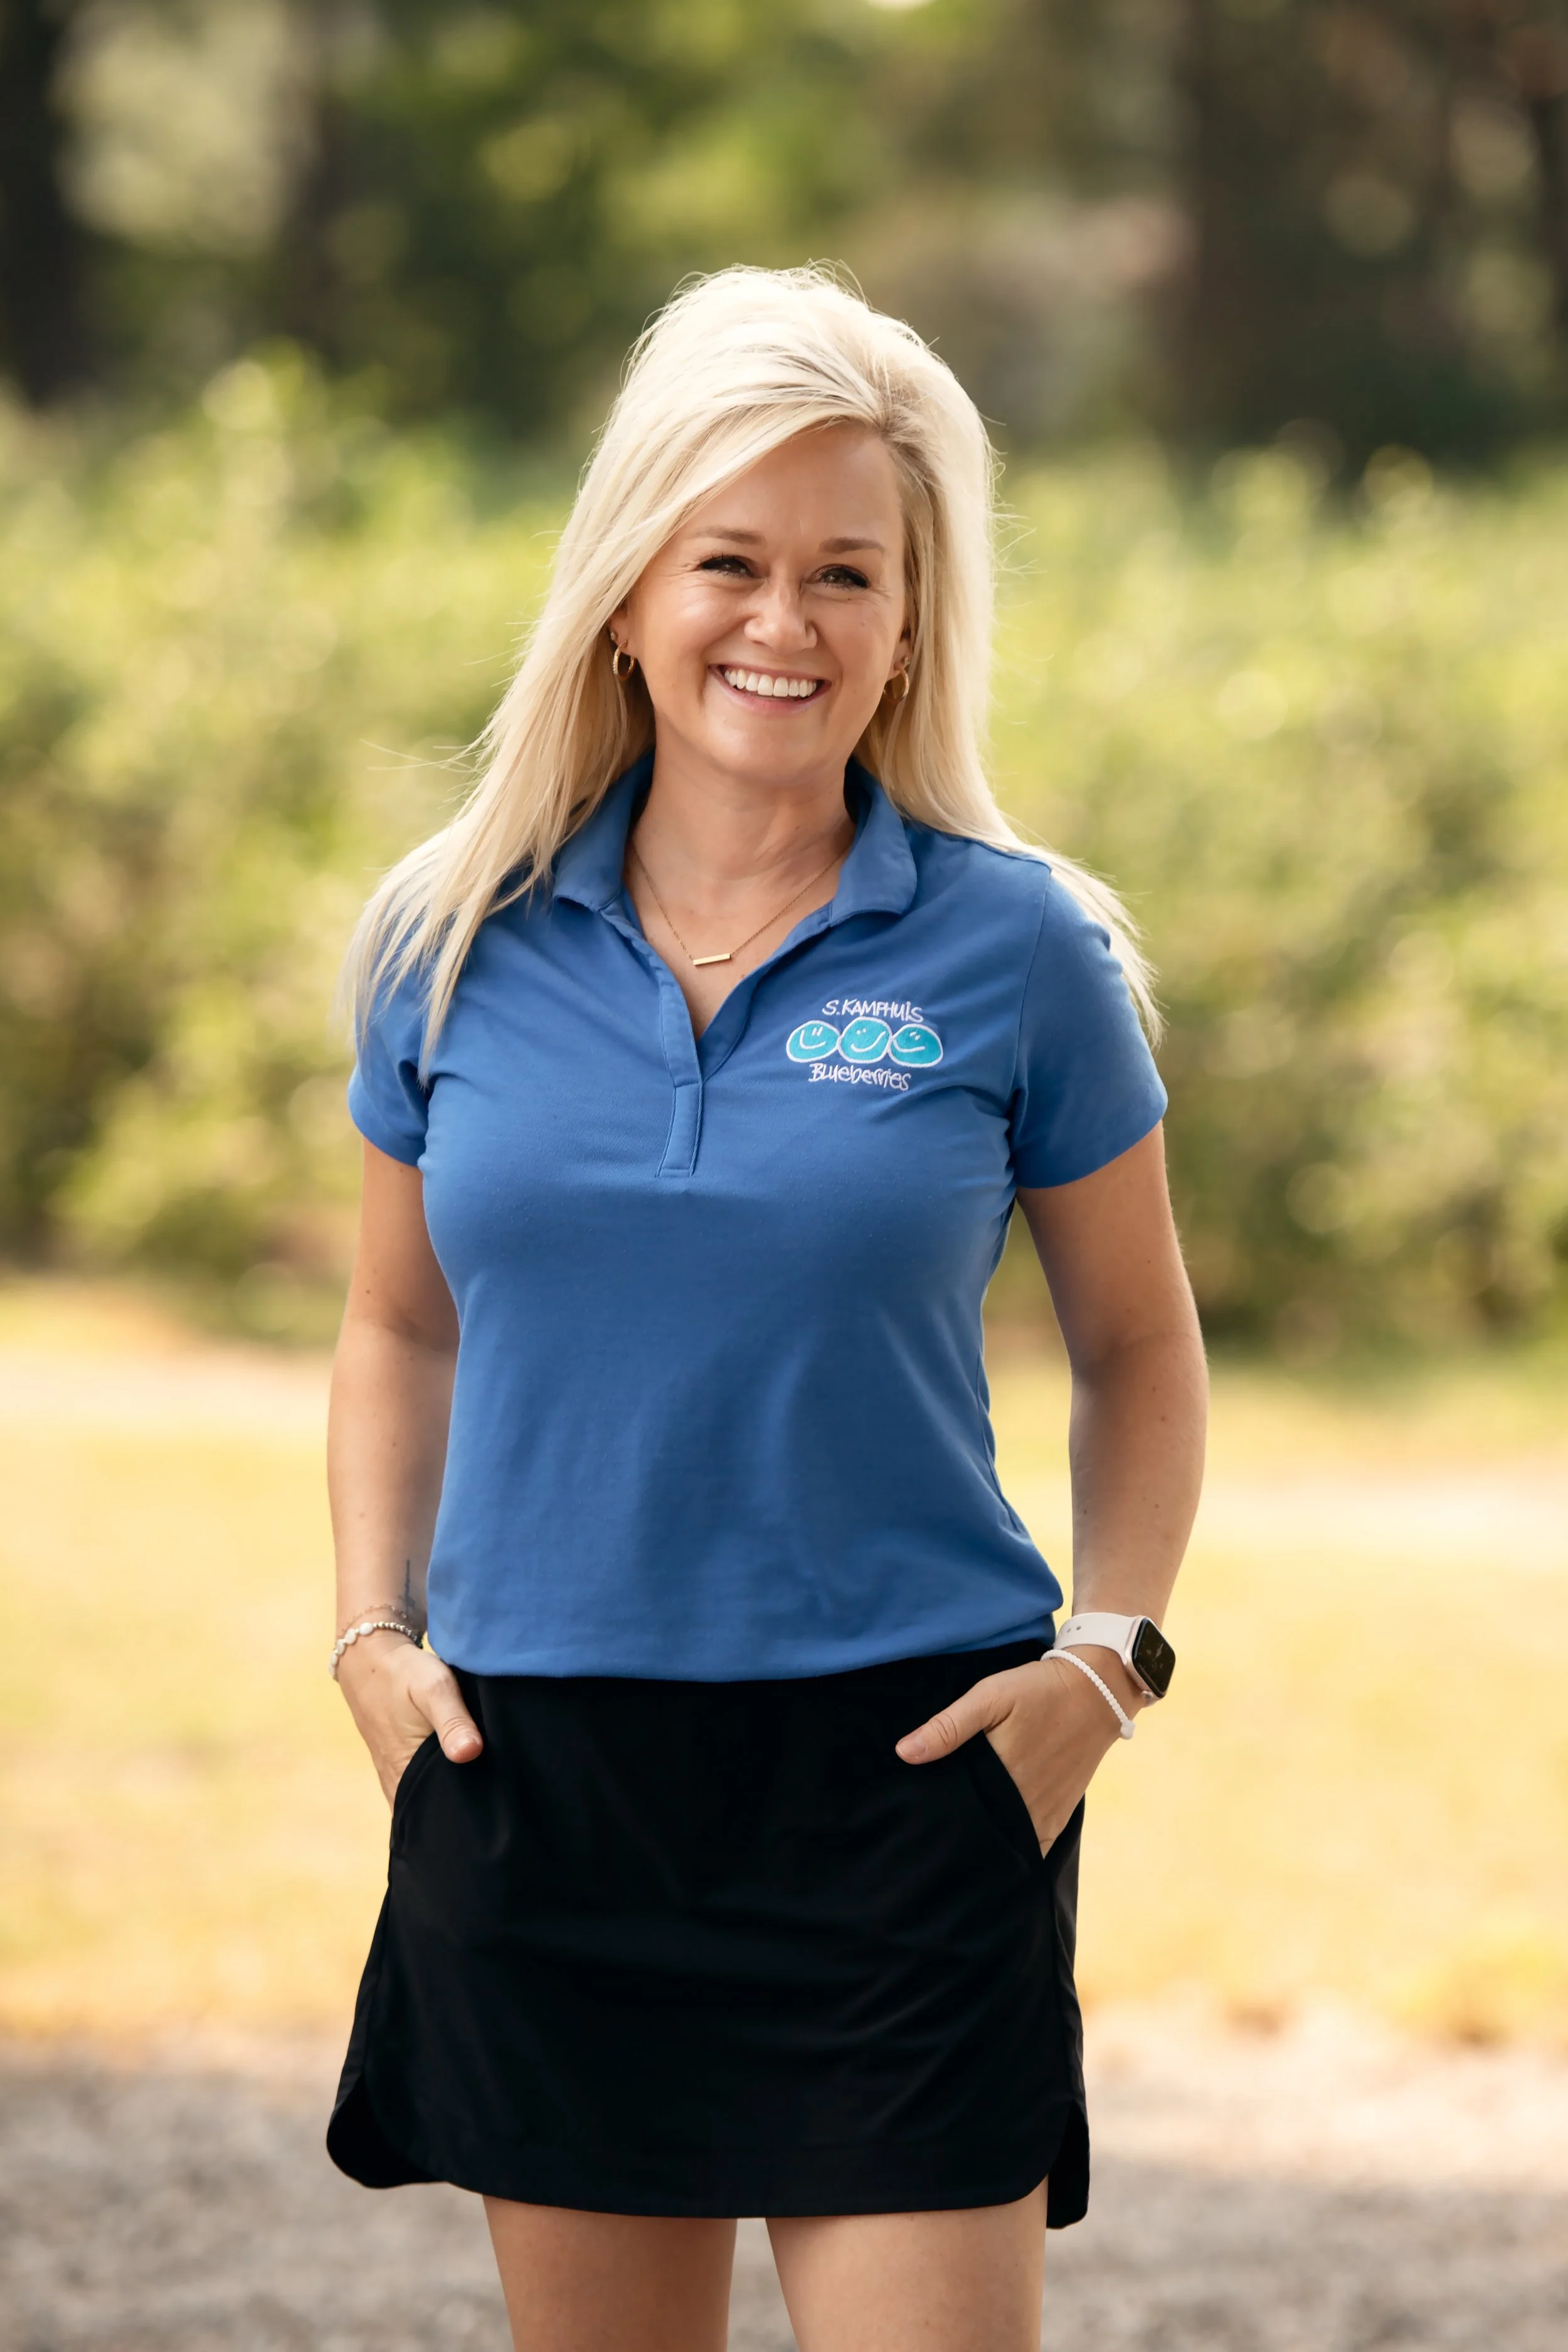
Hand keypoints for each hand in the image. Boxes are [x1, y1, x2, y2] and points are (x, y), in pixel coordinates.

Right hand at [336, 1628, 482, 1806]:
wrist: (370, 1656)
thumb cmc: (404, 1673)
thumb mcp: (433, 1688)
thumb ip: (453, 1721)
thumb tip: (470, 1753)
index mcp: (405, 1773)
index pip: (436, 1816)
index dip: (463, 1819)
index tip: (491, 1822)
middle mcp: (397, 1783)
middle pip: (433, 1812)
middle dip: (461, 1815)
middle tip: (495, 1814)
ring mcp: (395, 1775)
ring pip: (428, 1800)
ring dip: (450, 1800)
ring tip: (485, 1801)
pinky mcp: (398, 1763)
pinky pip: (421, 1786)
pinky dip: (440, 1786)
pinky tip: (462, 1779)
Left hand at [895, 1653, 1136, 1849]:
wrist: (1097, 1691)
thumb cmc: (1038, 1691)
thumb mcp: (990, 1696)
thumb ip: (948, 1727)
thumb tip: (905, 1754)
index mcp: (1003, 1779)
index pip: (961, 1818)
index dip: (940, 1823)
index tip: (920, 1824)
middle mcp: (1025, 1805)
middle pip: (984, 1836)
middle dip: (959, 1838)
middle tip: (934, 1833)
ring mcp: (1046, 1814)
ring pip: (1009, 1845)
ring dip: (988, 1845)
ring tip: (960, 1840)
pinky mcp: (1061, 1814)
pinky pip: (1035, 1845)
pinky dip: (1016, 1848)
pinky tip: (998, 1842)